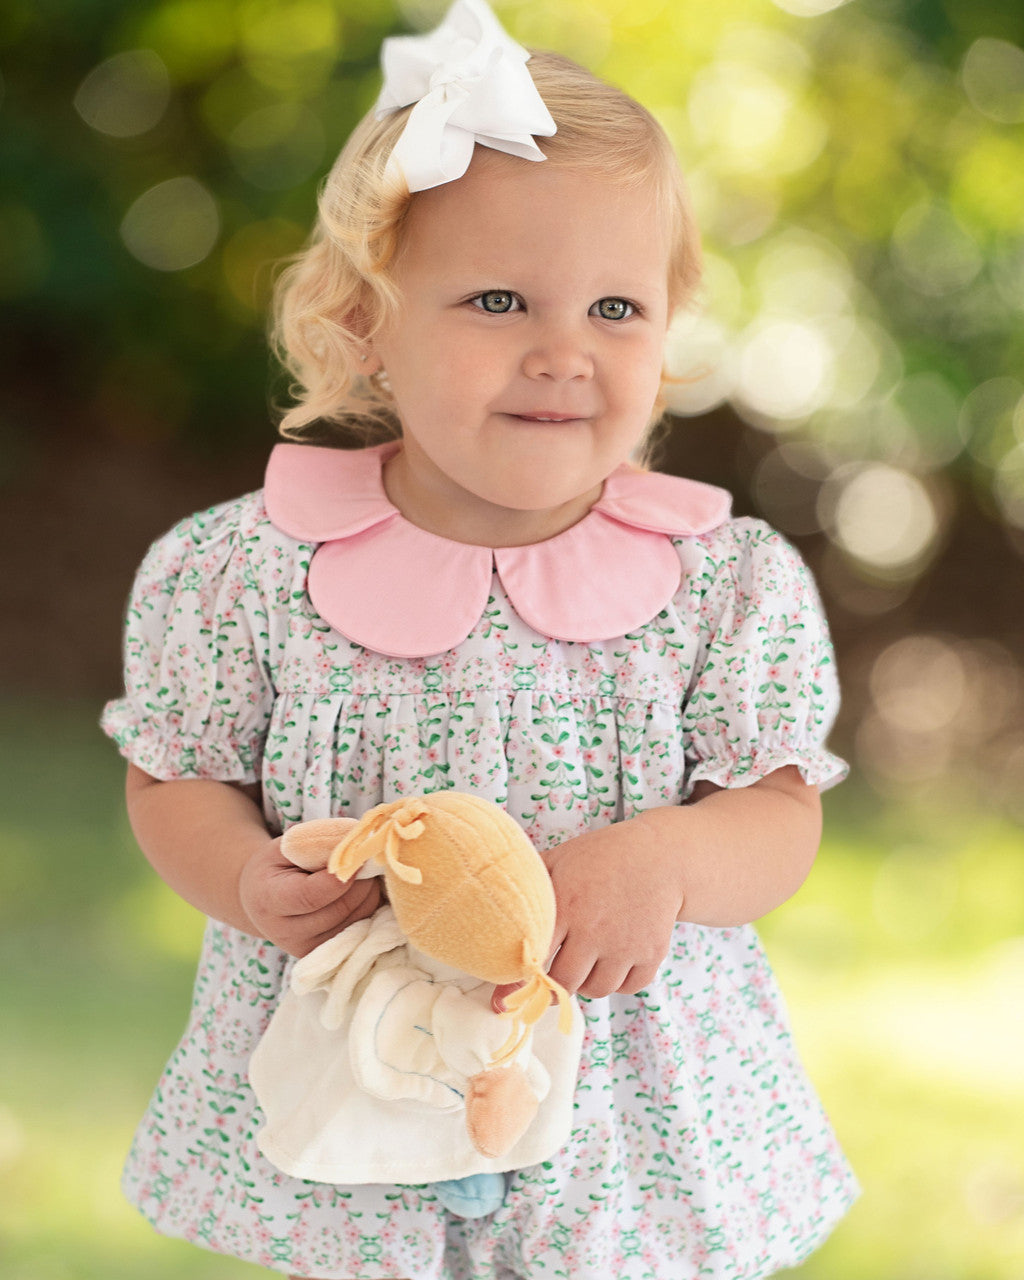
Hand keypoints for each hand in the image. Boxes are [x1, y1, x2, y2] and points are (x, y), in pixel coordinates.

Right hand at [238, 836, 383, 957]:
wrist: (260, 899)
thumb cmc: (276, 866)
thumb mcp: (287, 846)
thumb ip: (317, 845)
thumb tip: (355, 846)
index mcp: (268, 900)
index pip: (310, 896)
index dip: (340, 878)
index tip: (358, 858)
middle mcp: (283, 932)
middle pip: (338, 909)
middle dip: (361, 882)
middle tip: (366, 859)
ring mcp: (304, 948)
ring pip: (355, 920)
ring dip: (368, 893)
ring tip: (362, 872)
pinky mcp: (322, 952)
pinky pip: (359, 929)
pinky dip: (367, 906)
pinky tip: (359, 890)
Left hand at [496, 814, 685, 1003]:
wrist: (658, 855)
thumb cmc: (599, 857)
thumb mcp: (560, 861)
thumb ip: (529, 888)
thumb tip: (487, 906)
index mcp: (567, 905)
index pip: (534, 958)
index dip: (519, 980)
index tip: (505, 997)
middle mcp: (595, 930)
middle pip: (565, 983)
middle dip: (556, 981)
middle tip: (555, 970)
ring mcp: (626, 945)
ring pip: (597, 990)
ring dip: (587, 982)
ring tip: (586, 959)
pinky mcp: (652, 953)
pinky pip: (628, 988)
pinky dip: (619, 982)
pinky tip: (613, 960)